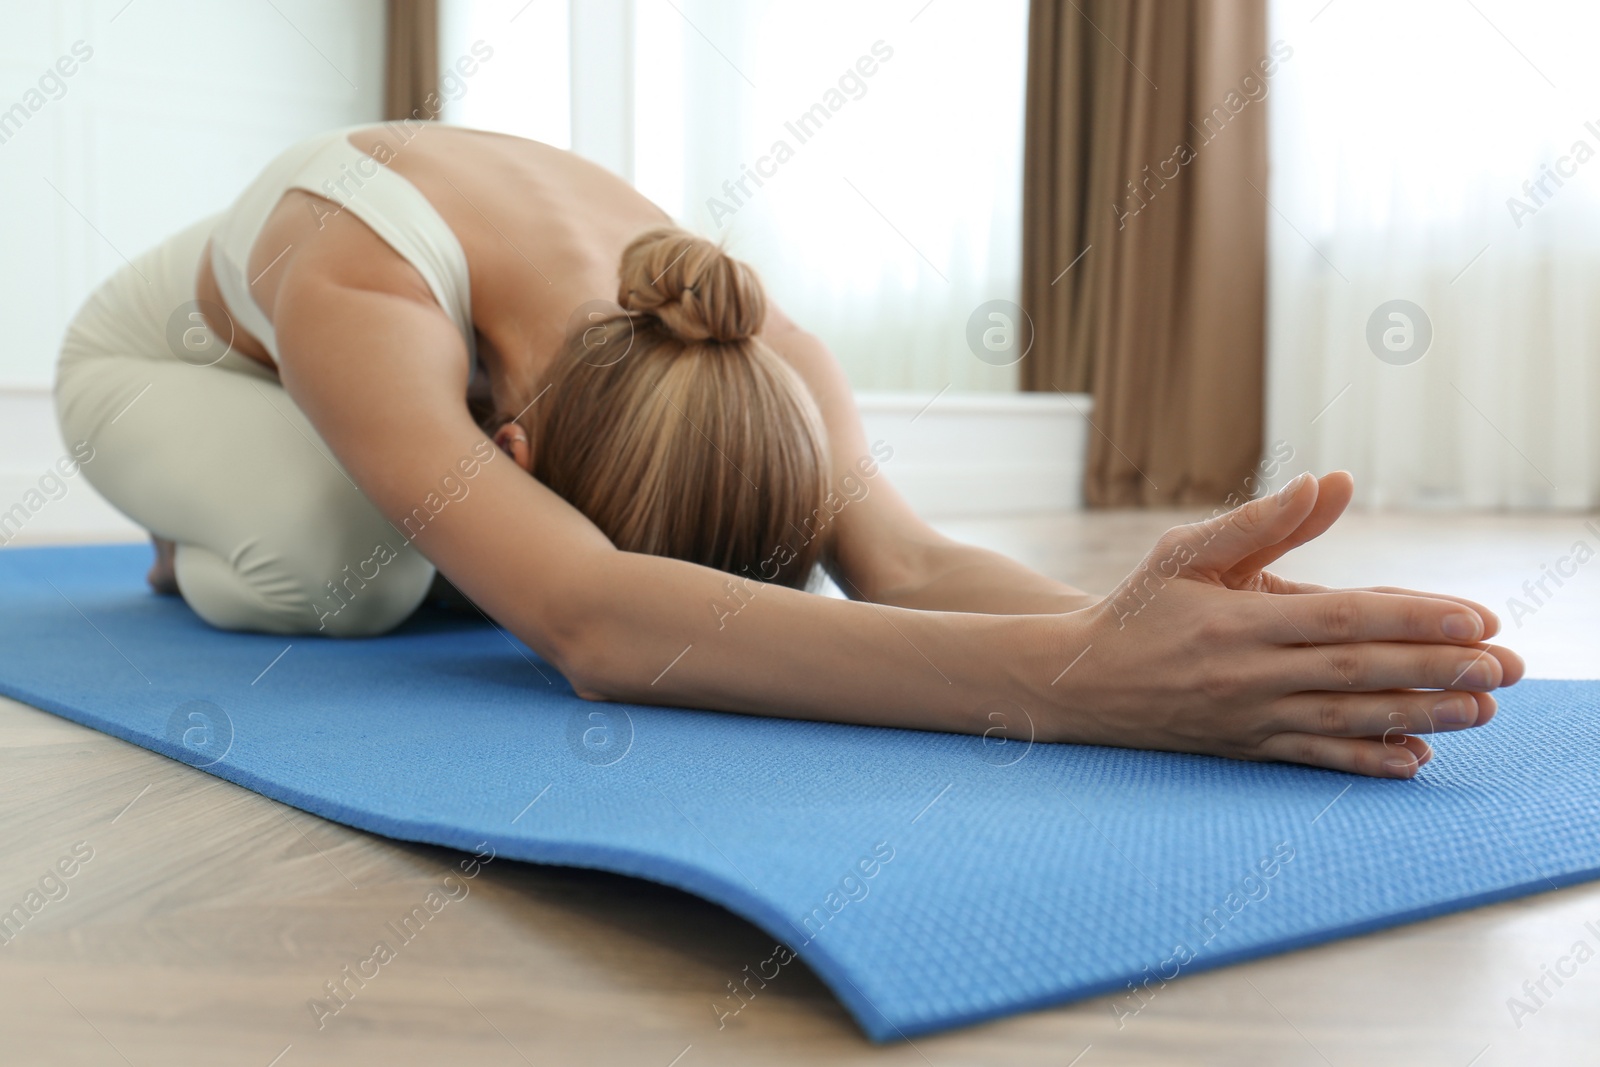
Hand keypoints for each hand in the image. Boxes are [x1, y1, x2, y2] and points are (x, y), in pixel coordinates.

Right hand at [1039, 472, 1523, 777]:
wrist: (1079, 683)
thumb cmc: (1138, 607)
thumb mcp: (1188, 552)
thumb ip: (1262, 521)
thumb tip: (1331, 483)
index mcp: (1238, 619)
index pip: (1342, 617)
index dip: (1413, 617)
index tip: (1475, 618)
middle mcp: (1248, 674)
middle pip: (1359, 672)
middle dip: (1438, 670)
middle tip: (1506, 667)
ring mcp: (1248, 717)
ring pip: (1348, 720)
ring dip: (1421, 716)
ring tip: (1483, 710)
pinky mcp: (1245, 748)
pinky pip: (1315, 760)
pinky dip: (1367, 762)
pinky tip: (1415, 759)